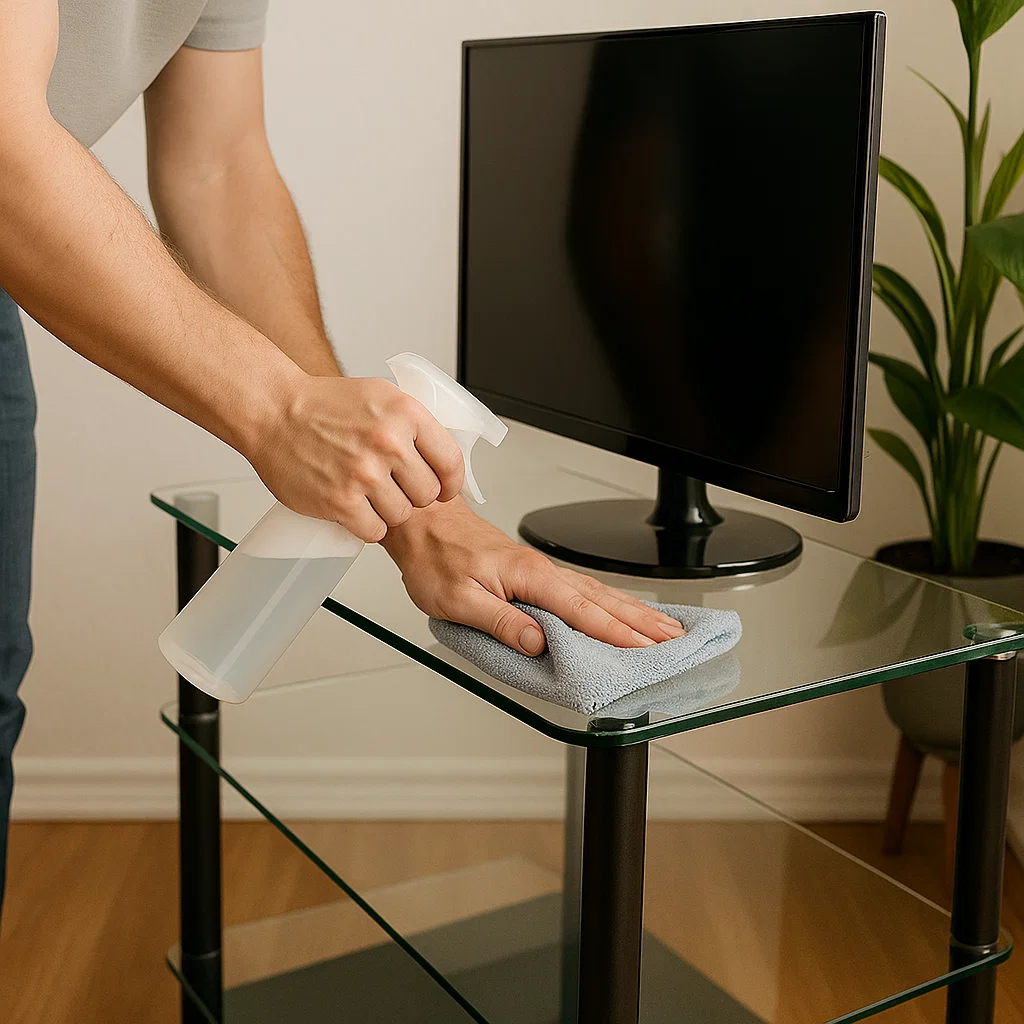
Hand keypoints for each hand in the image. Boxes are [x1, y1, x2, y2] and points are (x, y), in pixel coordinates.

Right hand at [248, 374, 464, 542]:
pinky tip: (355, 508)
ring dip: (388, 511)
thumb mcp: (382, 397)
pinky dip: (366, 525)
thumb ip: (415, 425)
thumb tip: (443, 459)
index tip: (444, 490)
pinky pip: (374, 531)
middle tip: (392, 486)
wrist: (273, 410)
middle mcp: (388, 442)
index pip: (451, 462)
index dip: (450, 483)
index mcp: (406, 413)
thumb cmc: (324, 404)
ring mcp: (363, 473)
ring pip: (402, 515)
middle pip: (428, 495)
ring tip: (368, 494)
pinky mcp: (340, 501)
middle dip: (413, 495)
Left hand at [383, 498, 685, 653]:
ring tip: (663, 627)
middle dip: (642, 621)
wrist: (425, 523)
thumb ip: (501, 622)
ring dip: (633, 611)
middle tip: (676, 639)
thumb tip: (538, 642)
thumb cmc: (435, 558)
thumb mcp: (458, 599)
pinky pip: (583, 590)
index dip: (618, 633)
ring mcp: (541, 571)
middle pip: (603, 600)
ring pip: (598, 593)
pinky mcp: (534, 573)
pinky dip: (609, 602)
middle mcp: (542, 571)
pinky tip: (620, 610)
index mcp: (529, 577)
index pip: (583, 611)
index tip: (647, 649)